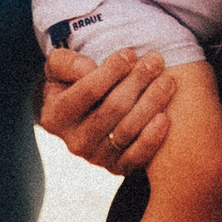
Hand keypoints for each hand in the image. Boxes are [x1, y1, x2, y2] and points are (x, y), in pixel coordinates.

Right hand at [40, 40, 174, 174]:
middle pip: (112, 109)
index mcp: (55, 117)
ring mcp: (95, 159)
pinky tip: (165, 117)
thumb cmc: (75, 83)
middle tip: (156, 61)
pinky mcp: (117, 168)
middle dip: (137, 82)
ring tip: (167, 81)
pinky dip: (152, 138)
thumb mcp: (59, 69)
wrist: (87, 113)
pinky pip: (136, 156)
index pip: (87, 91)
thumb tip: (87, 69)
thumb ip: (66, 63)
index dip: (111, 71)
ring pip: (127, 130)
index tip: (130, 53)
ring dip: (151, 103)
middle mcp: (74, 142)